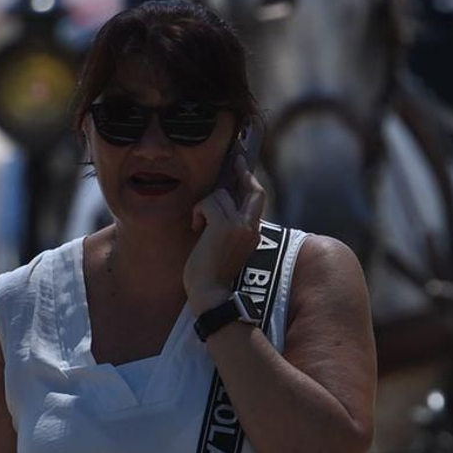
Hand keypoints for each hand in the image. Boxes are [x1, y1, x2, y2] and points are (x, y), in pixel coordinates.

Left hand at [184, 170, 265, 311]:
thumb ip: (230, 226)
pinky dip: (197, 213)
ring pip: (219, 195)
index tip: (243, 166)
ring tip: (199, 226)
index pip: (257, 199)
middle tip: (236, 159)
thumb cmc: (212, 275)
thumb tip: (221, 201)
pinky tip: (196, 229)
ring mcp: (239, 225)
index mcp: (253, 233)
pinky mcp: (224, 225)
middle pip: (251, 189)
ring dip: (204, 206)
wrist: (210, 294)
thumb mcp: (227, 246)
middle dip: (242, 171)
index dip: (250, 180)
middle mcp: (251, 226)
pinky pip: (207, 203)